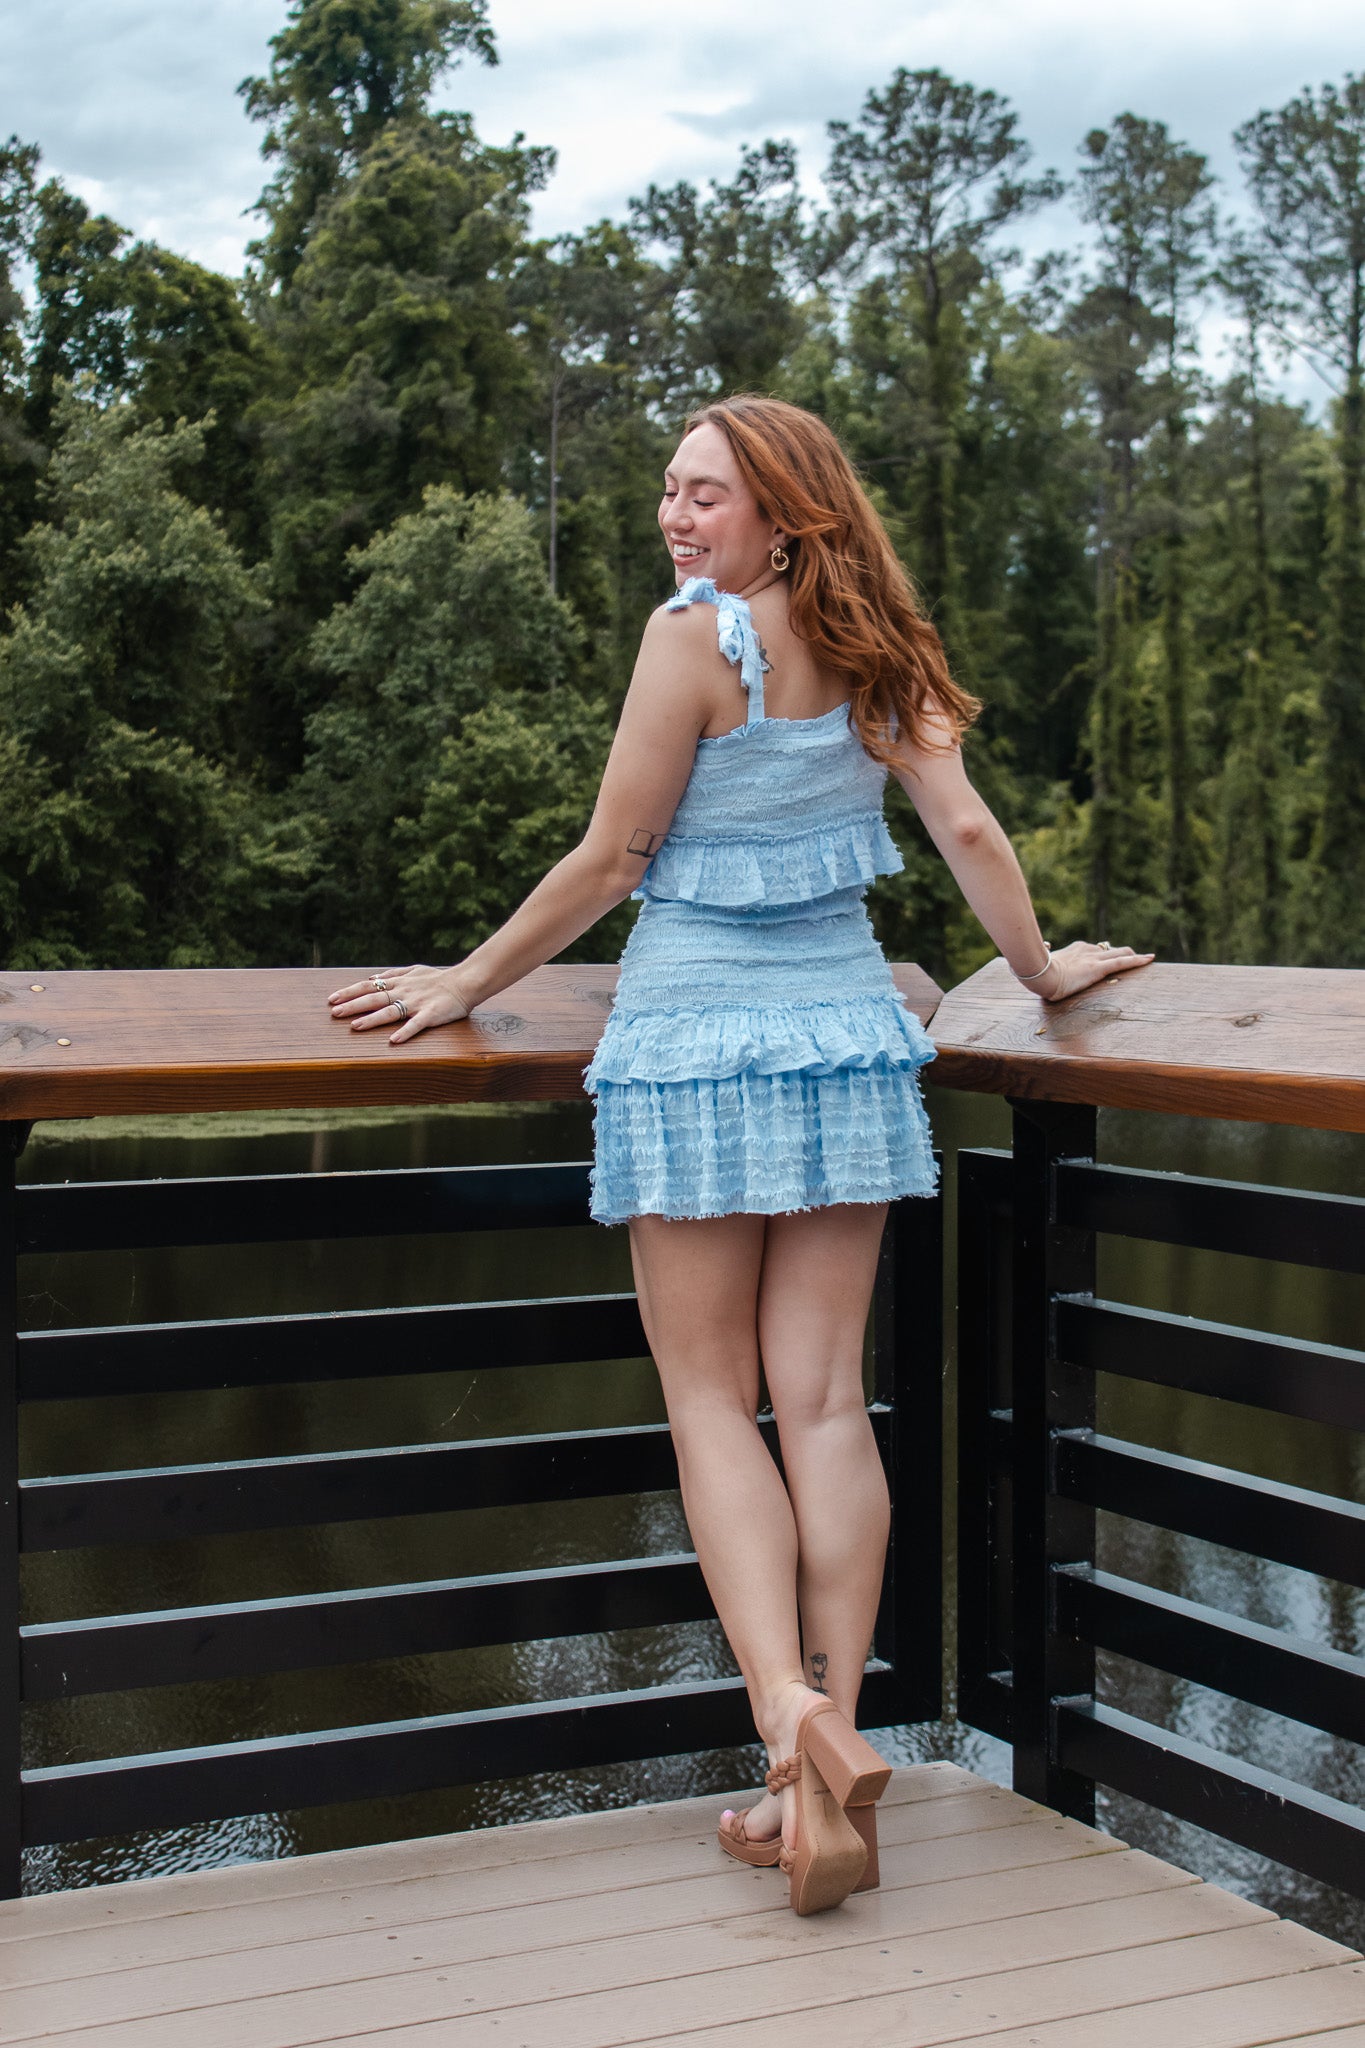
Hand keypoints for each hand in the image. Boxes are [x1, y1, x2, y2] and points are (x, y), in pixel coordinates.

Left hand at [327, 964, 471, 1042]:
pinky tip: (393, 1041)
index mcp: (399, 982)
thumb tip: (372, 978)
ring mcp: (417, 1003)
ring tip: (355, 1026)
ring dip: (372, 1019)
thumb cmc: (439, 978)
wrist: (466, 982)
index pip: (368, 986)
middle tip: (334, 1013)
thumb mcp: (414, 970)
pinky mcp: (431, 1014)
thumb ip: (393, 974)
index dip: (349, 992)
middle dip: (353, 1006)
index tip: (332, 999)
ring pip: (391, 1011)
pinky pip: (416, 1024)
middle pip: (374, 999)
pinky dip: (405, 1032)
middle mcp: (404, 992)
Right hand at [1028, 940, 1154, 1002]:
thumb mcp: (1042, 967)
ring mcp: (1094, 959)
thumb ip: (1044, 962)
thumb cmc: (1037, 973)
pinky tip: (1150, 959)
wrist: (1040, 975)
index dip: (1101, 955)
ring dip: (1133, 956)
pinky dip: (1138, 960)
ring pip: (1120, 954)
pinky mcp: (1099, 968)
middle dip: (1121, 953)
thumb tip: (1031, 961)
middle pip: (1109, 950)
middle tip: (1131, 958)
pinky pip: (1123, 962)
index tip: (1105, 959)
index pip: (1093, 950)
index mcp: (1074, 950)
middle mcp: (1086, 950)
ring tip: (1146, 959)